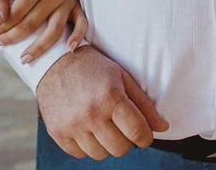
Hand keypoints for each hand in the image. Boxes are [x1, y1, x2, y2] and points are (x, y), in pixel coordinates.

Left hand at [0, 0, 87, 61]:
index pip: (18, 13)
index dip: (3, 25)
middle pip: (33, 24)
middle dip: (14, 37)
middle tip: (0, 44)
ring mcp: (68, 0)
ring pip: (54, 30)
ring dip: (39, 48)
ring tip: (24, 59)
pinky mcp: (76, 5)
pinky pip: (81, 23)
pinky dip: (77, 36)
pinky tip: (69, 49)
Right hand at [36, 45, 169, 159]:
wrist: (53, 61)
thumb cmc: (91, 67)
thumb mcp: (121, 76)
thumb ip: (143, 103)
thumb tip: (162, 127)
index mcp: (110, 97)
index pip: (138, 133)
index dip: (145, 136)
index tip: (142, 132)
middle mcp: (90, 114)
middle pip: (121, 149)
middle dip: (125, 140)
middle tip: (119, 124)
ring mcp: (72, 125)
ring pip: (100, 154)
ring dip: (105, 143)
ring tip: (101, 123)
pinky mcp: (57, 132)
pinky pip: (80, 154)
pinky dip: (86, 144)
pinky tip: (85, 126)